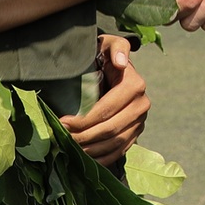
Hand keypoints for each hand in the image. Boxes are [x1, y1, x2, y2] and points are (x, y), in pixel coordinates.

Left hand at [58, 35, 150, 165]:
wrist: (114, 69)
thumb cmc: (105, 56)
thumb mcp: (109, 45)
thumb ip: (116, 47)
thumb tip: (121, 63)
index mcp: (135, 86)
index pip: (107, 109)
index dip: (84, 119)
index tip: (63, 122)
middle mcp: (142, 105)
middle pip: (111, 129)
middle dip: (84, 136)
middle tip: (62, 137)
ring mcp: (140, 122)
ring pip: (115, 143)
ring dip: (90, 149)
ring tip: (69, 148)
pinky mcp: (136, 134)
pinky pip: (120, 151)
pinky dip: (102, 158)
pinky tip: (84, 158)